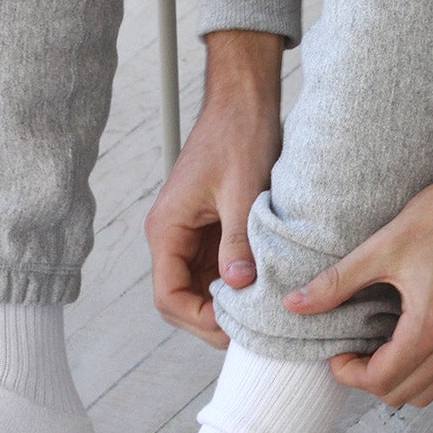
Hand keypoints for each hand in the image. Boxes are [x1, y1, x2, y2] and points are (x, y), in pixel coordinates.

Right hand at [144, 29, 282, 347]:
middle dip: (213, 321)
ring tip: (263, 315)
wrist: (245, 102)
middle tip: (254, 331)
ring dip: (227, 306)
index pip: (168, 296)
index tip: (235, 327)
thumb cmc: (238, 136)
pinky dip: (238, 287)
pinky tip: (265, 291)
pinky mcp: (212, 232)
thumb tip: (236, 286)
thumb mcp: (241, 190)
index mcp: (167, 228)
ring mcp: (192, 237)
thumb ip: (237, 240)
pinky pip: (219, 273)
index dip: (198, 320)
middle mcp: (173, 237)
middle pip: (182, 301)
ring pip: (201, 290)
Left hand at [283, 131, 432, 408]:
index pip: (382, 381)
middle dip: (371, 378)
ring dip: (402, 381)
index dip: (349, 373)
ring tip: (383, 349)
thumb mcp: (383, 246)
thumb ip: (337, 283)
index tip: (338, 354)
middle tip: (355, 350)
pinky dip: (432, 376)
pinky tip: (415, 346)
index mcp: (432, 325)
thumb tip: (294, 304)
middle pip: (404, 394)